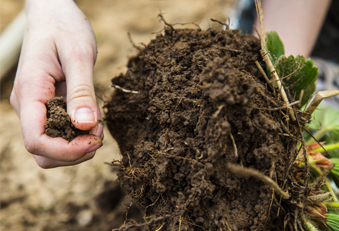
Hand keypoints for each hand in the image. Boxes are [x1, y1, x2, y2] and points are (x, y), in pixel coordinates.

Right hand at [10, 0, 102, 167]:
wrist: (54, 14)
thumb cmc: (64, 28)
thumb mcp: (79, 56)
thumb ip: (82, 91)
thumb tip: (86, 125)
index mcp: (29, 93)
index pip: (36, 140)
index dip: (66, 151)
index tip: (95, 139)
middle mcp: (28, 105)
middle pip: (43, 151)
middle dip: (74, 152)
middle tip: (99, 131)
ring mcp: (36, 108)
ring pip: (51, 147)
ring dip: (77, 147)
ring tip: (97, 125)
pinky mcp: (47, 106)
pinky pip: (59, 133)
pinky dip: (77, 136)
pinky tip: (92, 120)